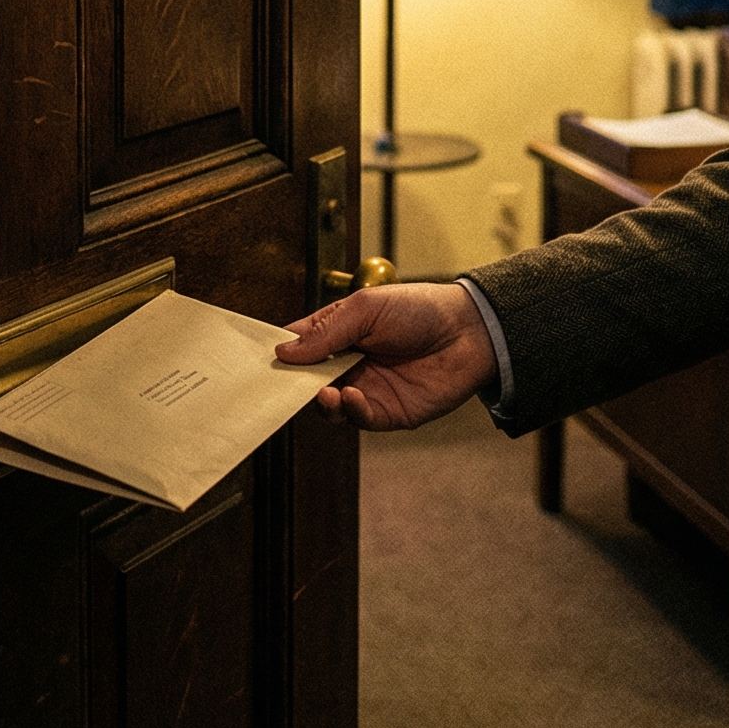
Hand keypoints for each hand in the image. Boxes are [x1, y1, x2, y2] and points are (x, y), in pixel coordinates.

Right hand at [275, 282, 497, 430]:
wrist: (470, 331)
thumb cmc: (422, 309)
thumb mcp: (368, 308)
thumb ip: (327, 331)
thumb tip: (284, 352)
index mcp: (340, 333)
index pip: (299, 347)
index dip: (279, 355)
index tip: (258, 363)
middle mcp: (349, 363)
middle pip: (307, 382)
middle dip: (292, 386)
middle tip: (281, 387)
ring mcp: (366, 389)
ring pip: (327, 406)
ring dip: (320, 401)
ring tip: (324, 391)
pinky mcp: (386, 412)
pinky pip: (357, 419)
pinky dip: (349, 411)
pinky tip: (350, 397)